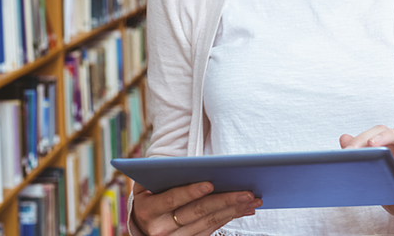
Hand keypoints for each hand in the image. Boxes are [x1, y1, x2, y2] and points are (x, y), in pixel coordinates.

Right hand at [131, 181, 261, 235]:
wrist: (142, 224)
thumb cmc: (149, 196)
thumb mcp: (146, 184)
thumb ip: (162, 174)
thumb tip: (193, 164)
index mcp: (148, 211)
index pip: (172, 199)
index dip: (191, 192)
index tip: (210, 183)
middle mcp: (161, 229)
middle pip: (197, 213)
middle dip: (224, 201)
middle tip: (247, 192)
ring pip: (209, 222)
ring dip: (233, 210)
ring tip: (252, 200)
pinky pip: (212, 229)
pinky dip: (229, 217)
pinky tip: (244, 209)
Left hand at [341, 126, 393, 234]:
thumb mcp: (380, 182)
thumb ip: (365, 162)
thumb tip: (344, 139)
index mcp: (392, 154)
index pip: (376, 135)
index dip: (360, 139)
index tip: (345, 151)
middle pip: (390, 132)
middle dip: (370, 136)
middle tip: (354, 149)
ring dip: (391, 136)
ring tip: (374, 143)